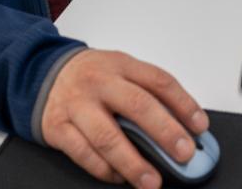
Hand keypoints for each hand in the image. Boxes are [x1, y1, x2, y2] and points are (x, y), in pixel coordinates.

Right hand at [41, 49, 207, 187]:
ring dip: (134, 163)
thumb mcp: (120, 71)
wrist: (41, 74)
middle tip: (184, 153)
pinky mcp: (58, 128)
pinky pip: (84, 154)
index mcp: (120, 65)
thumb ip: (148, 93)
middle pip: (137, 105)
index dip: (183, 104)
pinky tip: (121, 178)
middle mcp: (100, 83)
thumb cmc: (90, 76)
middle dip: (164, 132)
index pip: (159, 81)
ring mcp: (77, 105)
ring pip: (108, 136)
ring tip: (153, 180)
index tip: (200, 126)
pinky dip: (105, 170)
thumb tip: (183, 126)